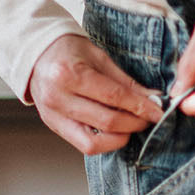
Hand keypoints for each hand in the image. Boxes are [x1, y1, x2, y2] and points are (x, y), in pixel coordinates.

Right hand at [28, 34, 160, 154]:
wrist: (36, 52)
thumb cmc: (68, 50)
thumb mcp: (99, 58)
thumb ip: (126, 82)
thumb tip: (152, 100)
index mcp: (68, 74)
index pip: (114, 97)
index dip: (140, 107)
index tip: (158, 111)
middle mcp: (57, 97)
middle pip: (107, 121)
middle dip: (134, 123)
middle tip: (148, 118)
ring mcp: (52, 115)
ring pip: (94, 142)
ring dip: (120, 138)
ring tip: (131, 126)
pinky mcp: (53, 126)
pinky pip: (83, 144)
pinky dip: (104, 142)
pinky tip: (115, 131)